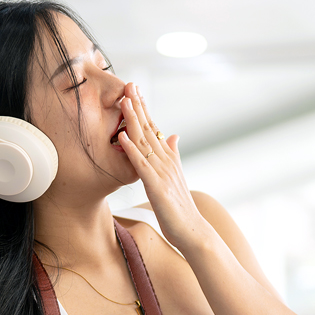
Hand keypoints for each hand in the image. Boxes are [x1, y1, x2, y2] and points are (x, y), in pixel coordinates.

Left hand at [116, 83, 207, 250]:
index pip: (155, 128)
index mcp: (169, 159)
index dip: (144, 109)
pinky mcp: (157, 187)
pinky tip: (121, 136)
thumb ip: (173, 155)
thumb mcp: (176, 177)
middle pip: (150, 129)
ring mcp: (162, 173)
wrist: (193, 231)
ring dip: (133, 120)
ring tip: (122, 101)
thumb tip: (174, 136)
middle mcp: (166, 161)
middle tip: (128, 84)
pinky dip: (131, 149)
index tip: (135, 89)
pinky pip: (141, 165)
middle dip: (138, 106)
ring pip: (145, 142)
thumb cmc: (181, 208)